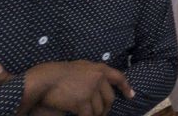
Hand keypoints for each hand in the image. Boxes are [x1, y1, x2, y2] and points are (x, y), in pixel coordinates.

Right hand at [0, 60, 132, 115]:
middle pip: (109, 98)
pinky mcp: (82, 102)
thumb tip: (101, 82)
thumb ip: (93, 73)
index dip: (126, 87)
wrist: (46, 79)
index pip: (119, 77)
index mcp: (99, 68)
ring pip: (99, 109)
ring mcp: (91, 90)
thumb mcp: (81, 67)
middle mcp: (98, 78)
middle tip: (101, 114)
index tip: (131, 96)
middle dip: (106, 108)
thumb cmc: (59, 73)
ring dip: (96, 115)